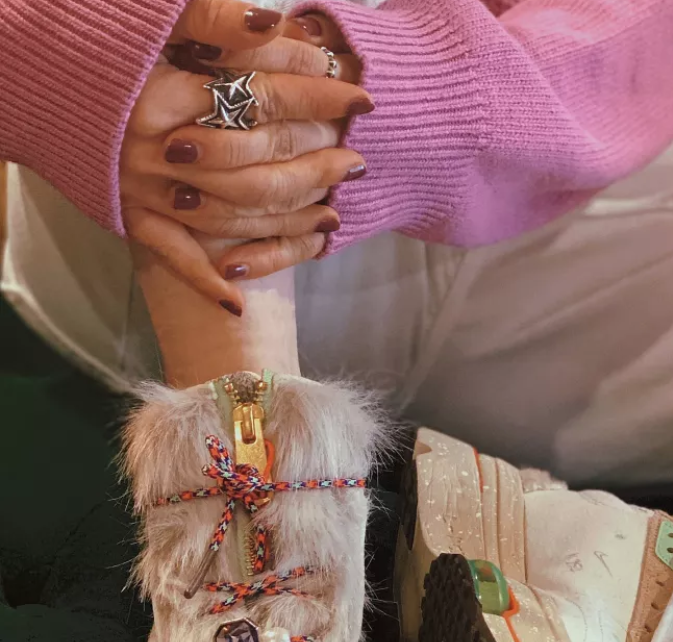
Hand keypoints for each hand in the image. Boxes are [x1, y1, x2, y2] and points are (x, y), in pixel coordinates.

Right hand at [121, 1, 372, 314]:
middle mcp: (158, 148)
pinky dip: (205, 282)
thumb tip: (277, 21)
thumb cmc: (100, 41)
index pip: (264, 97)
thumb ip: (213, 20)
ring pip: (234, 216)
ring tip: (333, 213)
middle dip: (317, 162)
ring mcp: (144, 190)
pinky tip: (238, 303)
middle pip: (259, 164)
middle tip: (357, 161)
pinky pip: (174, 259)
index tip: (360, 97)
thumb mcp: (155, 16)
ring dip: (288, 219)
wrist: (28, 77)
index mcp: (166, 91)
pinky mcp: (129, 217)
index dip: (318, 96)